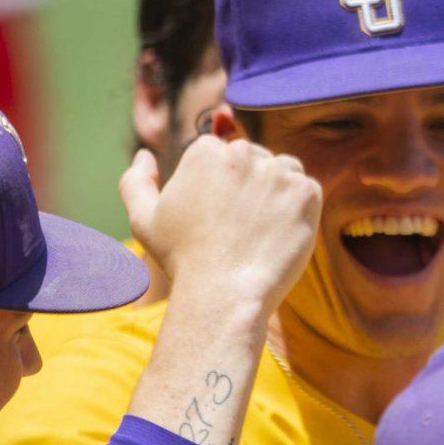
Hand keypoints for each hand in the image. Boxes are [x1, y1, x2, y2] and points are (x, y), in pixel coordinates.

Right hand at [120, 133, 320, 315]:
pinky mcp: (306, 192)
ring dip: (277, 194)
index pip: (223, 155)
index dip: (222, 187)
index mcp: (205, 151)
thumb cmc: (182, 259)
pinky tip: (279, 234)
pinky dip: (299, 210)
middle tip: (240, 228)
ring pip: (284, 172)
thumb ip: (135, 180)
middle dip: (251, 186)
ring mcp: (277, 171)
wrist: (223, 294)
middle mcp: (242, 153)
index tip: (218, 216)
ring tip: (260, 230)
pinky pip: (308, 191)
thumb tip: (146, 154)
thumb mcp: (143, 219)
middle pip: (256, 159)